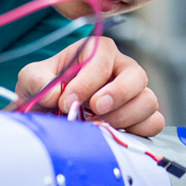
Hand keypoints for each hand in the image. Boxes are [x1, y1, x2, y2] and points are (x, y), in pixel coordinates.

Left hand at [16, 37, 164, 136]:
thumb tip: (56, 94)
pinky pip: (154, 123)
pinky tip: (113, 134)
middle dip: (116, 96)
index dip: (87, 81)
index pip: (103, 59)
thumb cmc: (45, 89)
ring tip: (97, 125)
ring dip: (124, 117)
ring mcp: (134, 94)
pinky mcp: (140, 117)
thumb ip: (38, 80)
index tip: (68, 101)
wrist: (47, 113)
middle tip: (93, 111)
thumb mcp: (32, 79)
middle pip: (136, 76)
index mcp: (98, 51)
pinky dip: (137, 131)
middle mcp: (122, 69)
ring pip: (148, 101)